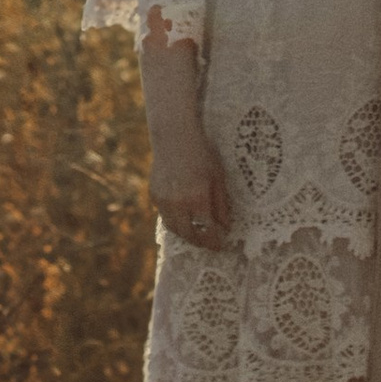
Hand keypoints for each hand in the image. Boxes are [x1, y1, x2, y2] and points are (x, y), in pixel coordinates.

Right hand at [149, 125, 231, 251]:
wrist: (175, 136)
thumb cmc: (202, 153)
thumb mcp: (218, 177)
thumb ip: (221, 204)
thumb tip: (225, 227)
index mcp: (198, 199)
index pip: (207, 231)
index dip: (215, 242)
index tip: (221, 245)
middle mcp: (178, 204)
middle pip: (188, 234)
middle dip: (200, 242)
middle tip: (209, 243)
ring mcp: (163, 201)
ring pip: (174, 228)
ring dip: (186, 234)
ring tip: (197, 233)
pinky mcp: (154, 196)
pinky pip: (165, 215)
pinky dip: (175, 220)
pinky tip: (184, 216)